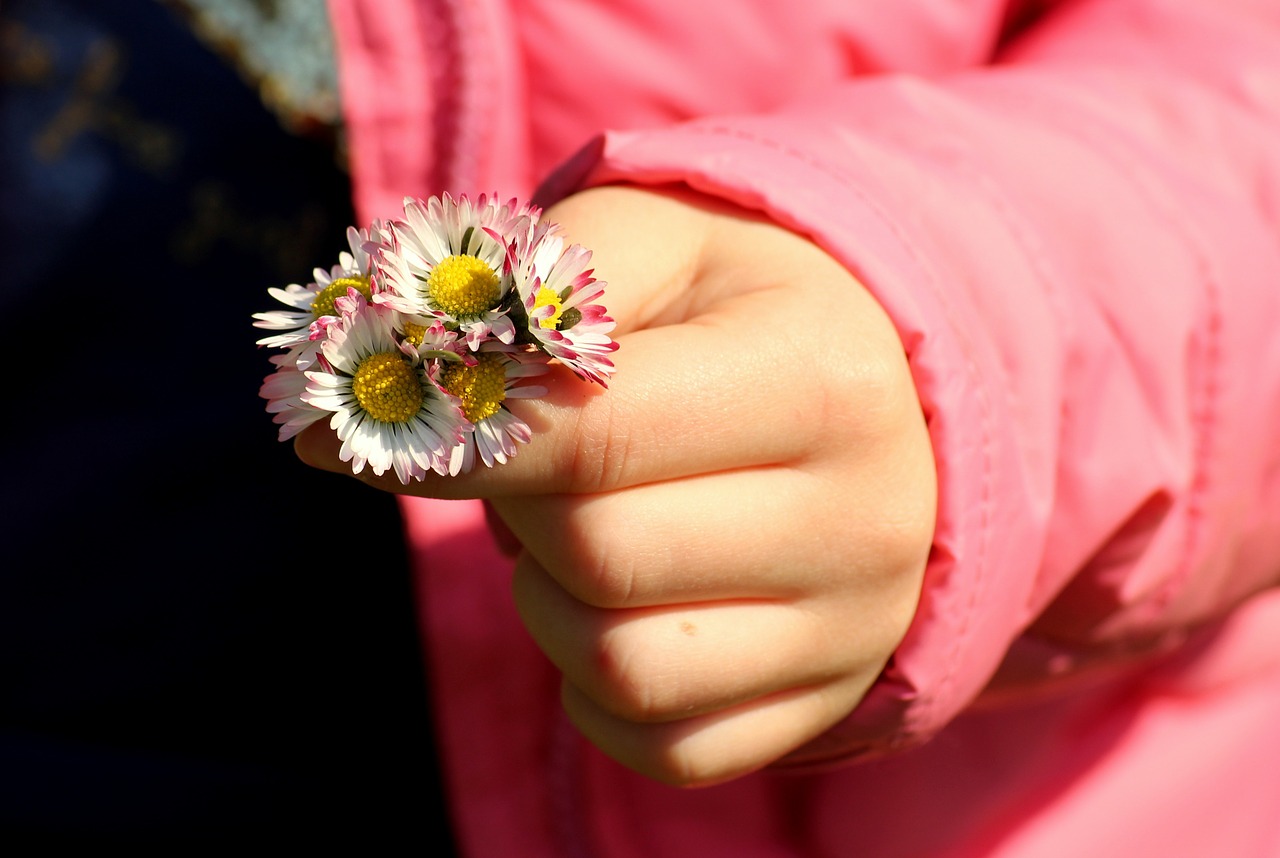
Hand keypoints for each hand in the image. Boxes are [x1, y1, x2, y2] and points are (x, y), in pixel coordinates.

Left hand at [296, 184, 936, 785]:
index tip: (376, 423)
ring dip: (547, 600)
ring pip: (618, 666)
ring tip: (578, 528)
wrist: (871, 391)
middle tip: (524, 460)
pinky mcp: (823, 702)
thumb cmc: (734, 304)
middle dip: (517, 507)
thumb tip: (332, 426)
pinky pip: (655, 742)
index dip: (459, 436)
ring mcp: (853, 630)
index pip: (597, 438)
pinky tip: (615, 603)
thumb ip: (508, 300)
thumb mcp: (645, 242)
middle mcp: (864, 520)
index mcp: (822, 379)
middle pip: (598, 555)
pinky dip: (592, 684)